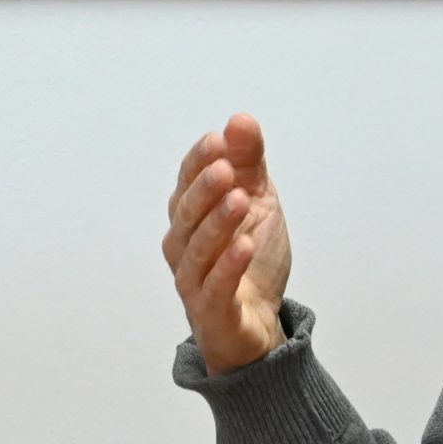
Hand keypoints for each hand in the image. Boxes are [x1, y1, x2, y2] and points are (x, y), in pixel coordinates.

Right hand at [162, 113, 293, 374]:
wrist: (258, 322)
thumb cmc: (248, 259)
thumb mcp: (258, 201)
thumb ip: (248, 162)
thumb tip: (240, 120)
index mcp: (191, 215)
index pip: (187, 182)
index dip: (199, 161)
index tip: (219, 140)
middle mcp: (184, 245)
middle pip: (186, 213)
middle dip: (203, 190)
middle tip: (225, 169)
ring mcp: (193, 279)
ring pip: (197, 249)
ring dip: (217, 223)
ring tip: (239, 201)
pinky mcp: (211, 311)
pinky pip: (215, 287)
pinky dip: (228, 266)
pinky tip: (244, 246)